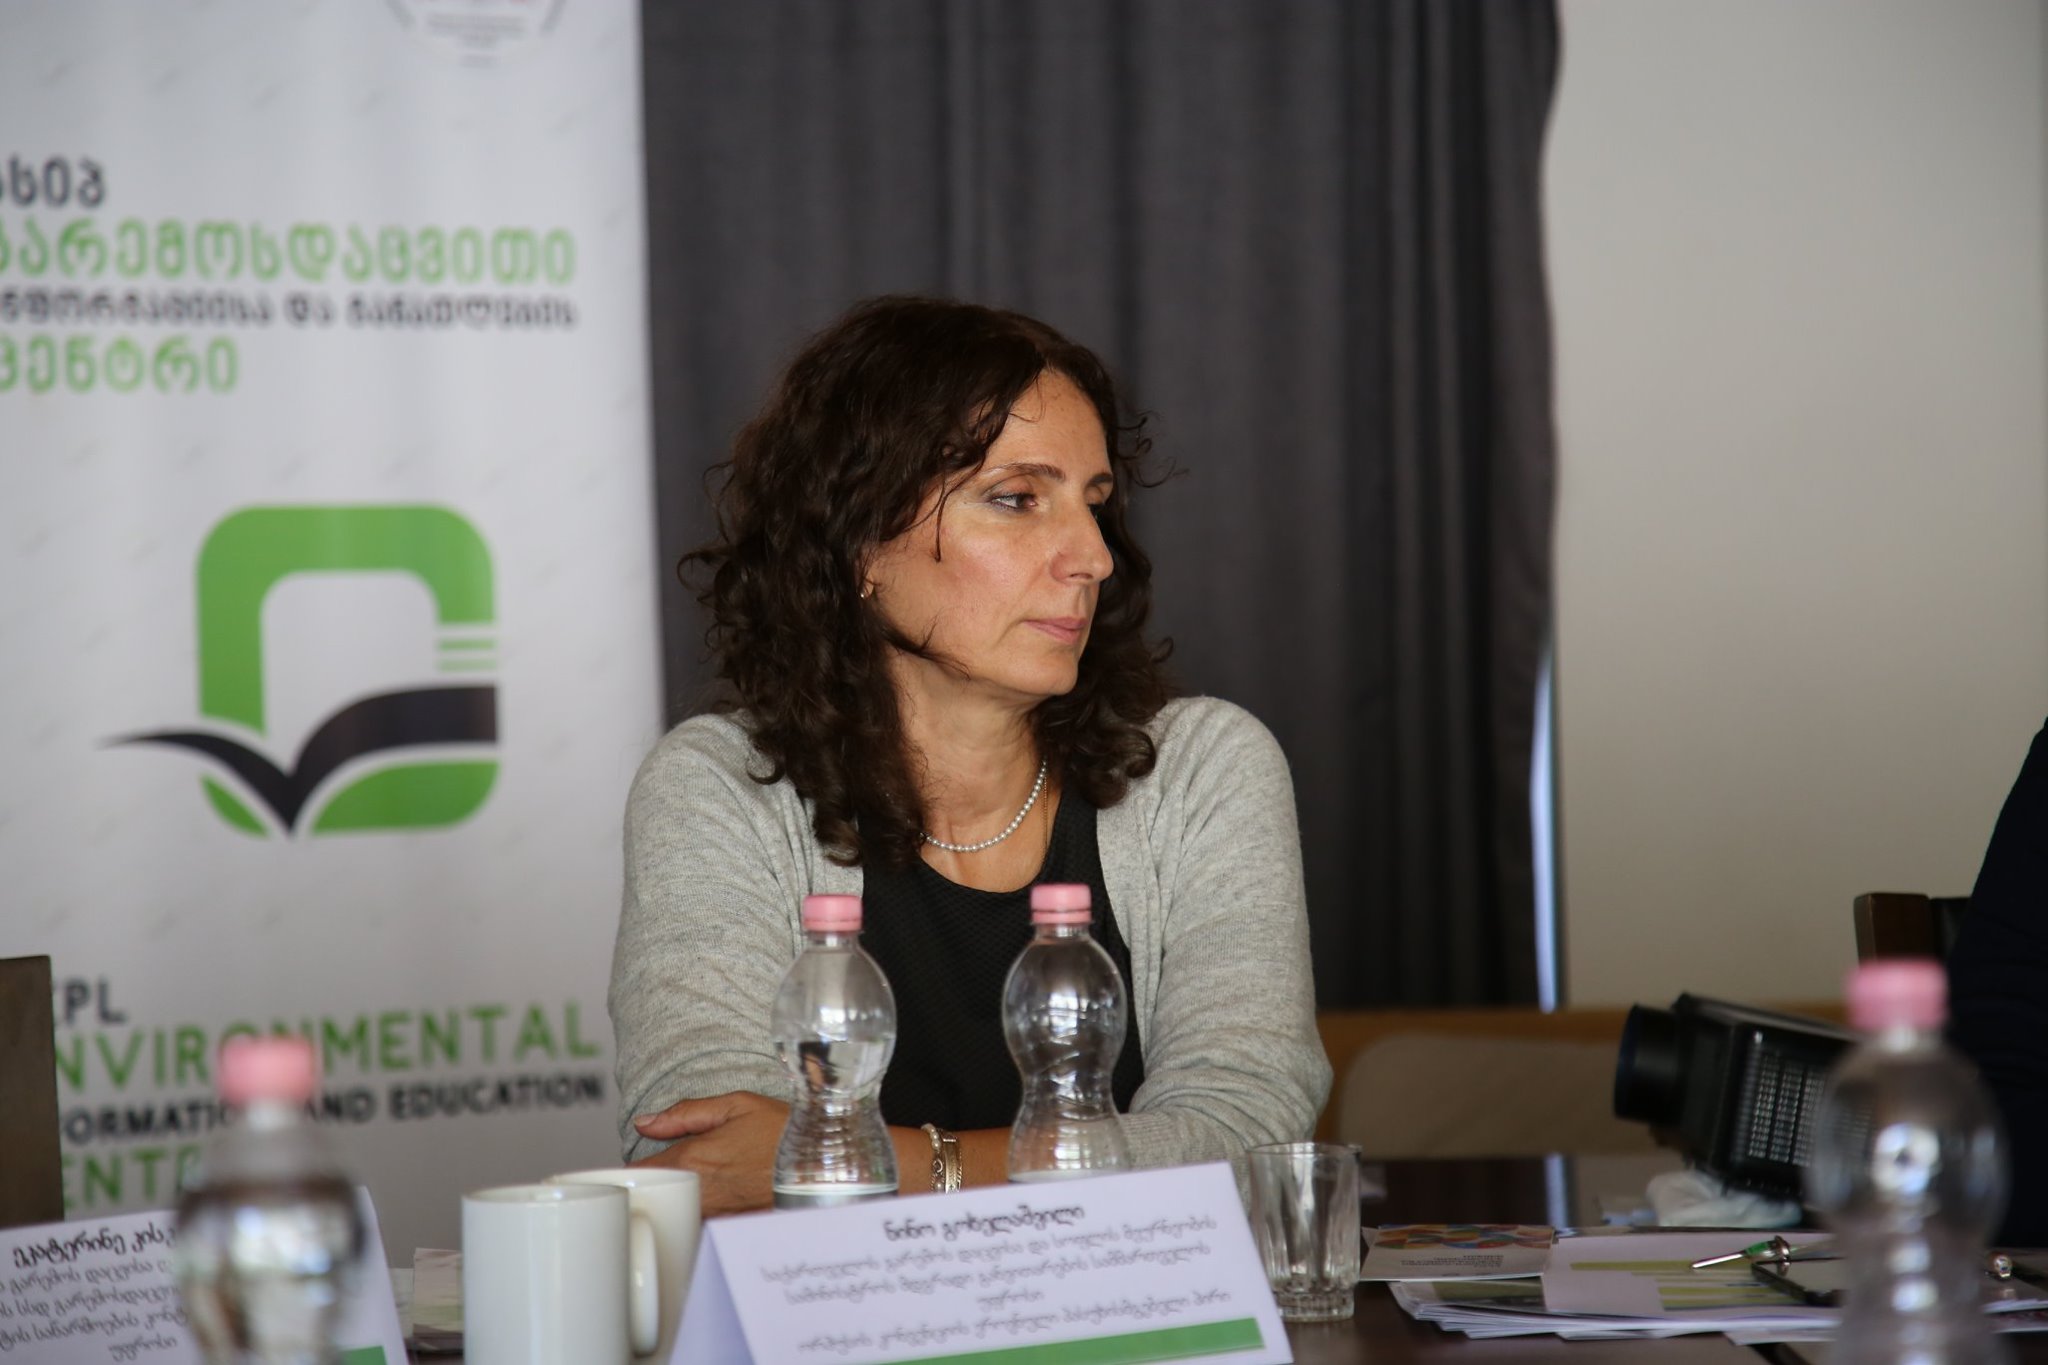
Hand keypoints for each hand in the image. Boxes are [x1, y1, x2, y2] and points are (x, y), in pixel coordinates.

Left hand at [631, 1091, 787, 1214]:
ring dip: (673, 1200)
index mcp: (693, 1158)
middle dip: (651, 1185)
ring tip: (688, 1183)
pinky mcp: (731, 1227)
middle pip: (653, 1196)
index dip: (635, 1166)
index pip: (639, 1171)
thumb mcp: (736, 1104)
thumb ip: (685, 1113)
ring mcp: (715, 1213)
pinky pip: (701, 1223)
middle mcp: (699, 1190)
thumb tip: (646, 1122)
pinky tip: (712, 1199)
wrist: (821, 1163)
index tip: (641, 1161)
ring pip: (674, 1211)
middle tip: (660, 1172)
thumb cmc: (784, 1132)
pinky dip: (698, 1214)